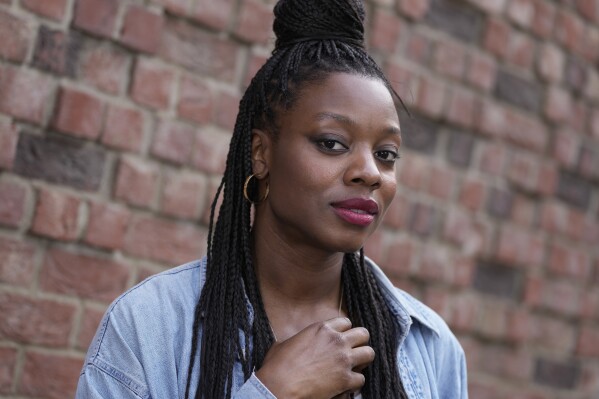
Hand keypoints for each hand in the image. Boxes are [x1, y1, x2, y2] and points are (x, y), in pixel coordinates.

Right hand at [255, 317, 373, 398]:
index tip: (341, 339)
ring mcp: (343, 360)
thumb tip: (295, 343)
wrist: (278, 387)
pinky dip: (355, 383)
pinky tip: (346, 385)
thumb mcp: (284, 343)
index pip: (346, 322)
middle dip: (359, 343)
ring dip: (362, 361)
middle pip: (363, 334)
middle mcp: (336, 341)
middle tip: (352, 352)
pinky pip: (362, 378)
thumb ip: (298, 339)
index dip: (345, 331)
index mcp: (322, 328)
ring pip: (369, 353)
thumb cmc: (277, 366)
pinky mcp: (345, 380)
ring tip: (354, 367)